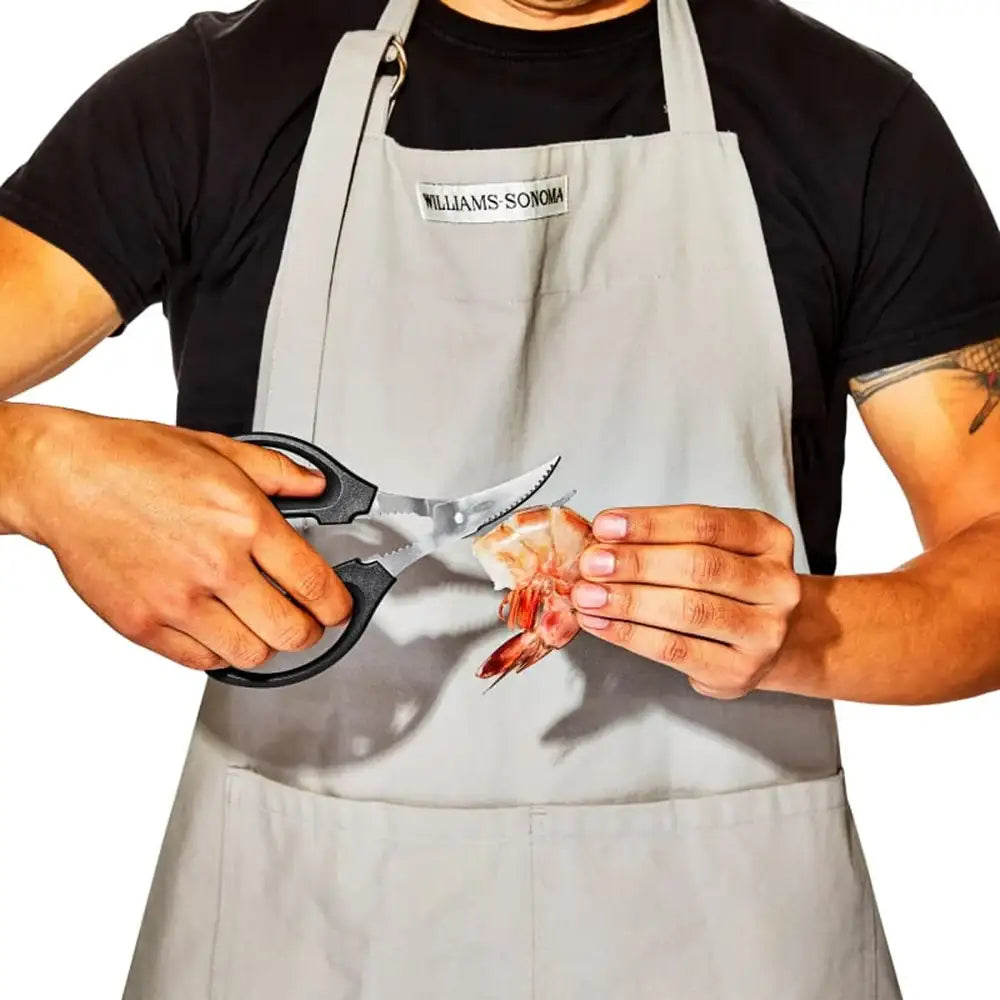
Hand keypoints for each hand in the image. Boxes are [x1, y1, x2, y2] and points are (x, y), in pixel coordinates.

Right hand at [1, 404, 351, 670]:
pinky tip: (218, 630)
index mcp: (245, 522)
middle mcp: (216, 566)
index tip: (338, 608)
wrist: (65, 476)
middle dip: (310, 632)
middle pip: (291, 632)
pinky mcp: (143, 624)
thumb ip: (279, 473)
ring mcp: (178, 601)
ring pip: (250, 655)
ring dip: (264, 645)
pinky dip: (218, 654)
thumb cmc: (134, 460)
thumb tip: (317, 485)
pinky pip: (200, 662)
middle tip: (307, 622)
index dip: (338, 606)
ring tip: (261, 625)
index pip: (317, 585)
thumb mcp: (222, 450)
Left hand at [570, 505, 800, 698]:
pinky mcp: (739, 670)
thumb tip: (602, 541)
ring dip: (629, 601)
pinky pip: (676, 649)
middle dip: (636, 563)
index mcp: (768, 539)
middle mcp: (777, 584)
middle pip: (699, 566)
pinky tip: (601, 623)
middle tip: (592, 563)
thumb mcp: (713, 549)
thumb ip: (666, 541)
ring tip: (588, 595)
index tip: (607, 525)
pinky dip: (631, 635)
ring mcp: (764, 631)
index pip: (706, 524)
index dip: (652, 524)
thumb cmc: (728, 586)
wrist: (769, 640)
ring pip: (688, 610)